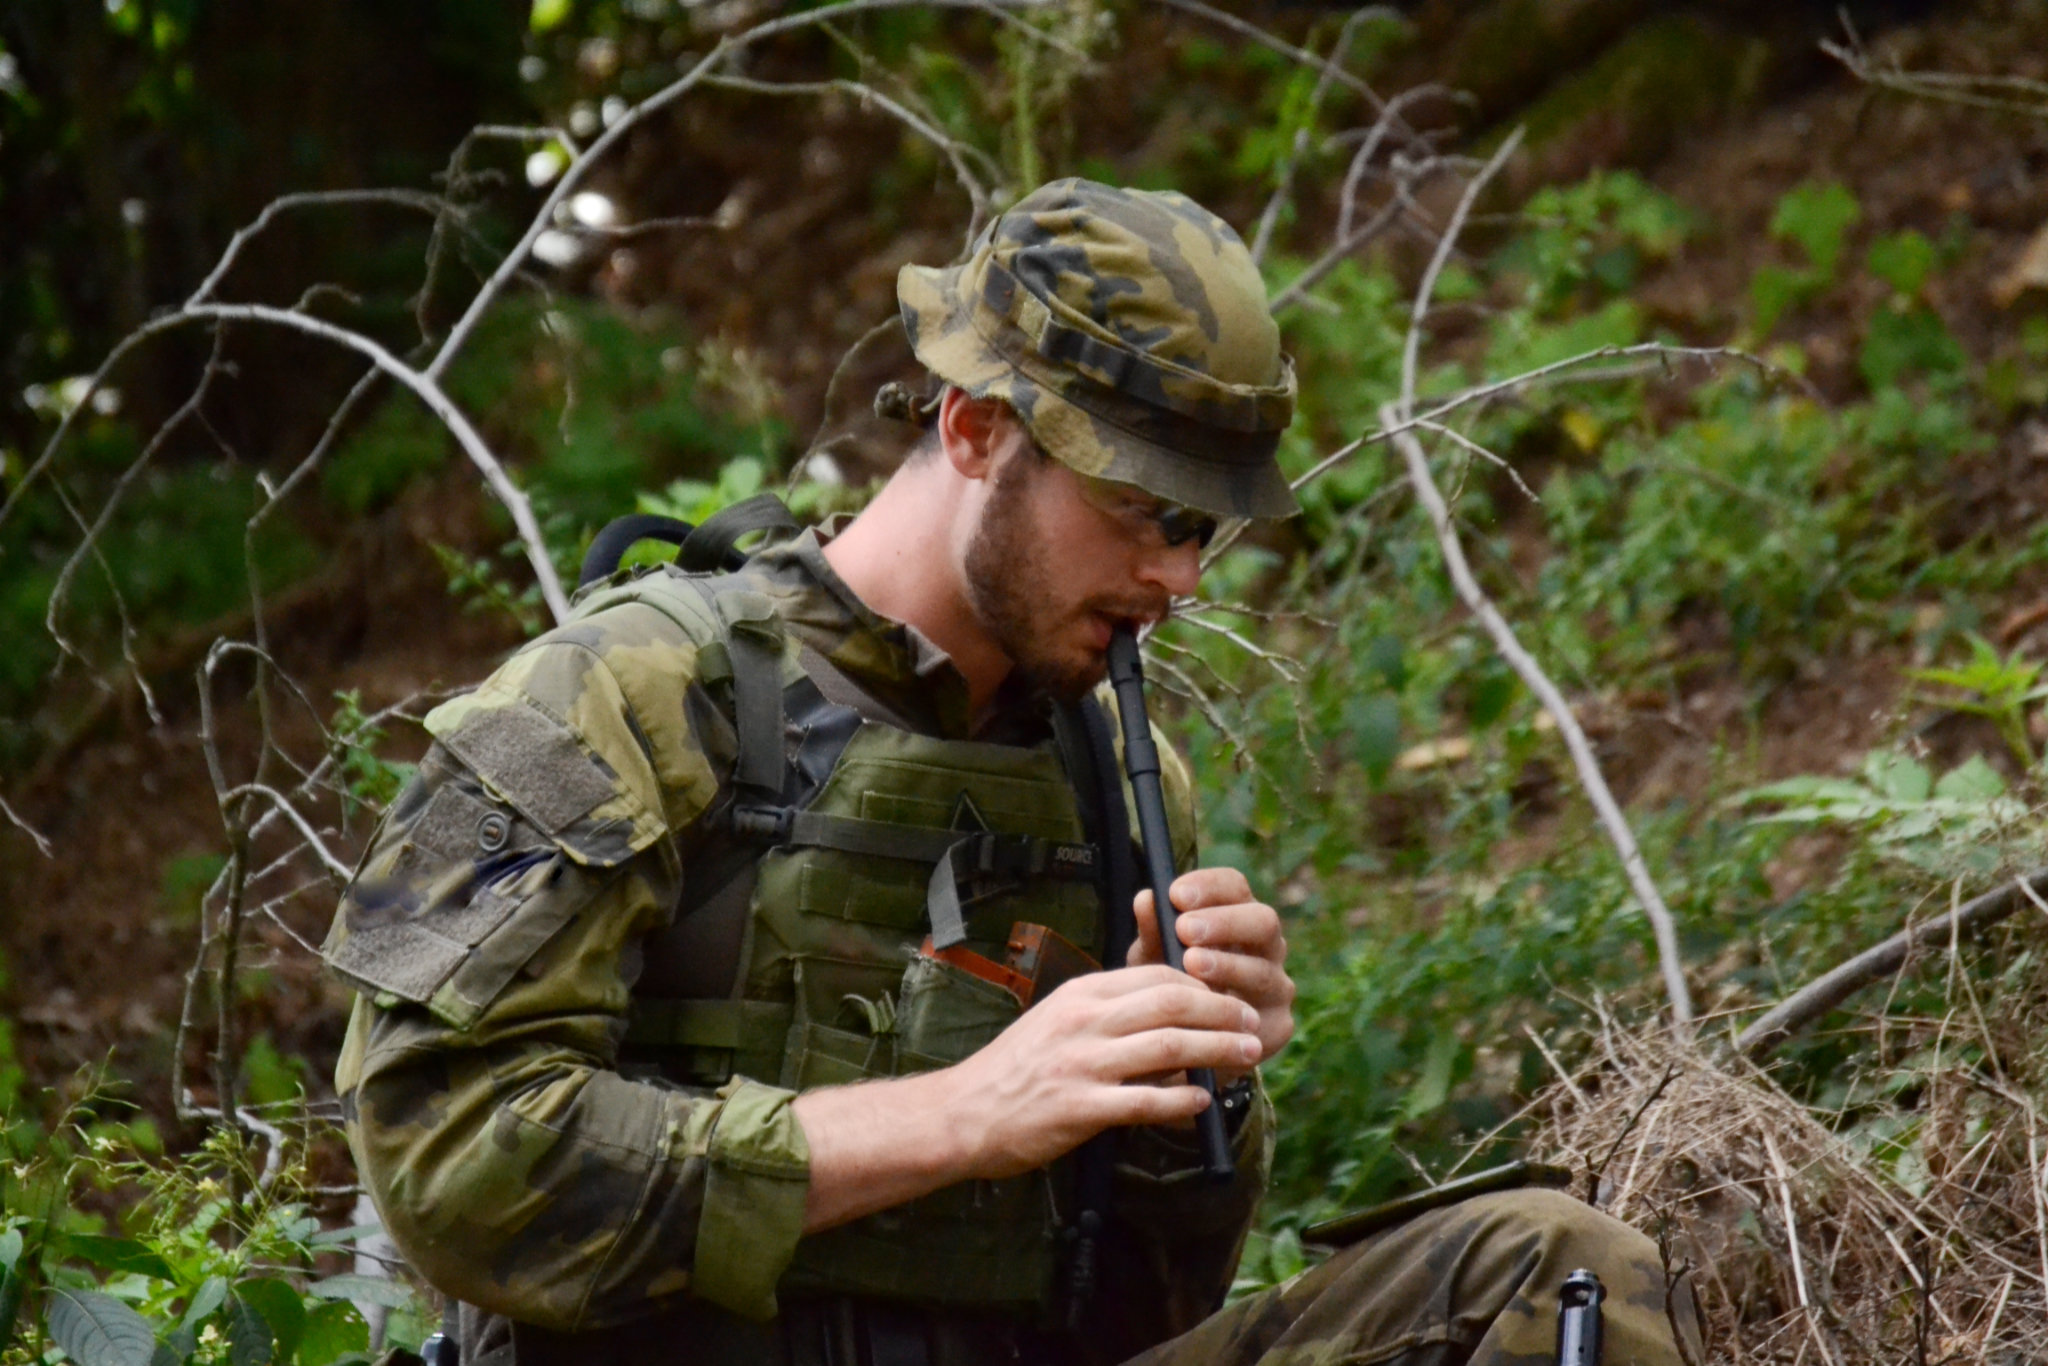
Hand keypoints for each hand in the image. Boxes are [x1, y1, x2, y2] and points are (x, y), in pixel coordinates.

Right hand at [941, 965, 1263, 1179]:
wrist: (964, 1112)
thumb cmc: (1015, 1070)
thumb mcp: (1057, 1020)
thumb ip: (1107, 1012)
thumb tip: (1167, 1011)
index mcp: (1081, 995)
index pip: (1157, 974)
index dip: (1204, 983)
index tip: (1231, 996)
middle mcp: (1084, 1021)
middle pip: (1173, 1002)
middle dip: (1223, 1010)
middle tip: (1252, 1023)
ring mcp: (1082, 1064)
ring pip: (1169, 1046)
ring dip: (1218, 1050)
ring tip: (1248, 1055)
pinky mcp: (1080, 1108)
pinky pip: (1146, 1101)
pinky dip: (1182, 1101)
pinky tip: (1204, 1102)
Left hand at [1129, 866, 1294, 1080]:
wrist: (1180, 1047)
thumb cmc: (1168, 987)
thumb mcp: (1153, 958)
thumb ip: (1152, 931)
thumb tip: (1146, 898)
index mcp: (1238, 917)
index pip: (1235, 887)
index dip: (1209, 886)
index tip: (1176, 894)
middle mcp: (1266, 947)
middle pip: (1263, 921)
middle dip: (1224, 922)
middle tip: (1185, 929)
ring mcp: (1277, 986)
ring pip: (1263, 970)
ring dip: (1227, 965)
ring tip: (1191, 964)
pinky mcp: (1278, 1026)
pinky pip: (1262, 1017)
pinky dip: (1234, 1013)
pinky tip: (1208, 1010)